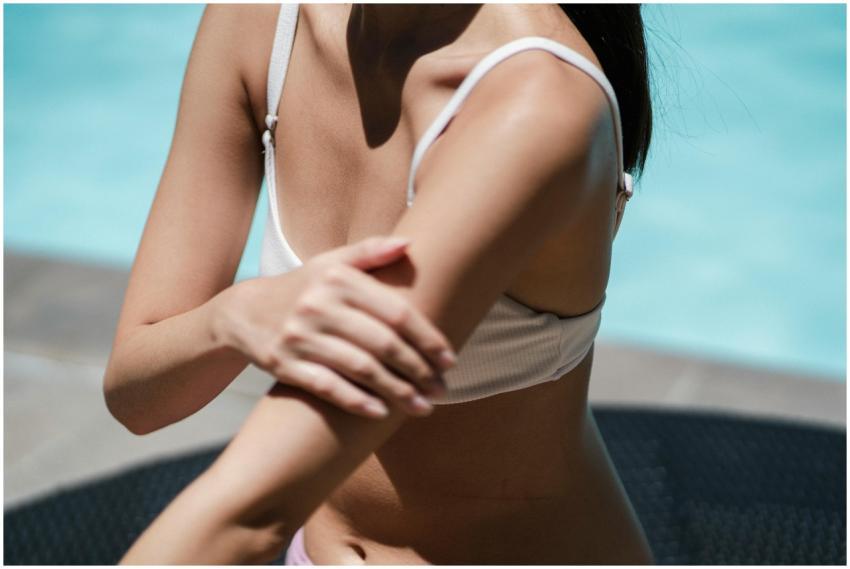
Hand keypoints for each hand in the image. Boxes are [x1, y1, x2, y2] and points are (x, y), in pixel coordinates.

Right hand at [211, 236, 455, 418]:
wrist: (245, 312)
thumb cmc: (304, 287)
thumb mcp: (332, 263)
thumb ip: (370, 252)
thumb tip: (411, 243)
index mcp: (338, 279)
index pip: (396, 312)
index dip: (427, 338)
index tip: (450, 360)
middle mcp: (318, 306)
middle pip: (382, 344)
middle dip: (418, 370)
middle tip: (441, 388)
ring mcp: (299, 336)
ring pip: (359, 369)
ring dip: (396, 391)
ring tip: (423, 407)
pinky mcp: (284, 365)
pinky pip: (327, 387)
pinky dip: (356, 402)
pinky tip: (382, 413)